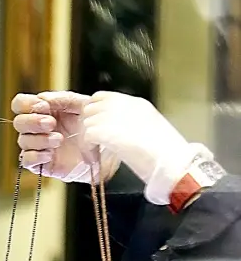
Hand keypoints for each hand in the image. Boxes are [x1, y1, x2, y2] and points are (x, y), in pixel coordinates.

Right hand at [12, 91, 119, 183]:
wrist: (108, 151)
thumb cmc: (95, 127)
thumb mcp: (84, 105)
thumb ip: (64, 99)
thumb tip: (43, 98)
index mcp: (44, 111)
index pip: (20, 104)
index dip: (27, 104)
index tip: (44, 107)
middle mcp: (37, 129)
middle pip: (19, 122)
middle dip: (33, 122)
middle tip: (51, 123)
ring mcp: (38, 147)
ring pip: (23, 141)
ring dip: (39, 139)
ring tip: (59, 140)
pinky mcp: (41, 164)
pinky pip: (26, 160)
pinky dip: (36, 155)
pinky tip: (51, 153)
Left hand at [82, 91, 201, 204]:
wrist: (173, 162)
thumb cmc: (167, 152)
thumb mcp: (150, 128)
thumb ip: (131, 123)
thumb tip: (116, 130)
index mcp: (136, 104)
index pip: (102, 98)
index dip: (95, 113)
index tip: (96, 128)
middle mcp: (124, 106)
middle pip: (90, 108)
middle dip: (88, 125)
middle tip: (92, 143)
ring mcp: (115, 117)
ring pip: (86, 122)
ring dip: (86, 139)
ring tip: (94, 154)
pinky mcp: (106, 131)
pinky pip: (86, 136)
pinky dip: (87, 149)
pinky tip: (94, 159)